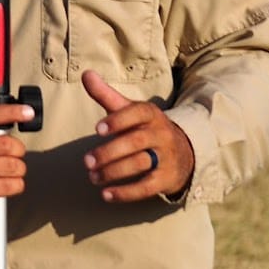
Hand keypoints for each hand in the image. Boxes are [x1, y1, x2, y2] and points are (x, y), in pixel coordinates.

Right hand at [0, 102, 34, 227]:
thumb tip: (16, 118)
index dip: (9, 112)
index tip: (27, 112)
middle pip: (5, 145)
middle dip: (18, 149)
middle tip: (15, 152)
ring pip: (11, 166)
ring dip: (19, 168)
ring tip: (10, 169)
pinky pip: (10, 185)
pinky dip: (16, 184)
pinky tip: (7, 182)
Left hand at [82, 69, 194, 201]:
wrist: (183, 151)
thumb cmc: (144, 127)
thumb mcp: (129, 109)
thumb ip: (106, 94)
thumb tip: (85, 73)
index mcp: (150, 114)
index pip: (137, 113)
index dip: (118, 121)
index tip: (97, 130)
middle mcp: (161, 134)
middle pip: (135, 142)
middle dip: (109, 152)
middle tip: (86, 162)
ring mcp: (166, 157)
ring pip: (140, 164)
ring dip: (113, 172)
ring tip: (92, 177)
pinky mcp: (167, 178)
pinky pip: (147, 187)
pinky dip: (126, 193)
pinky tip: (106, 195)